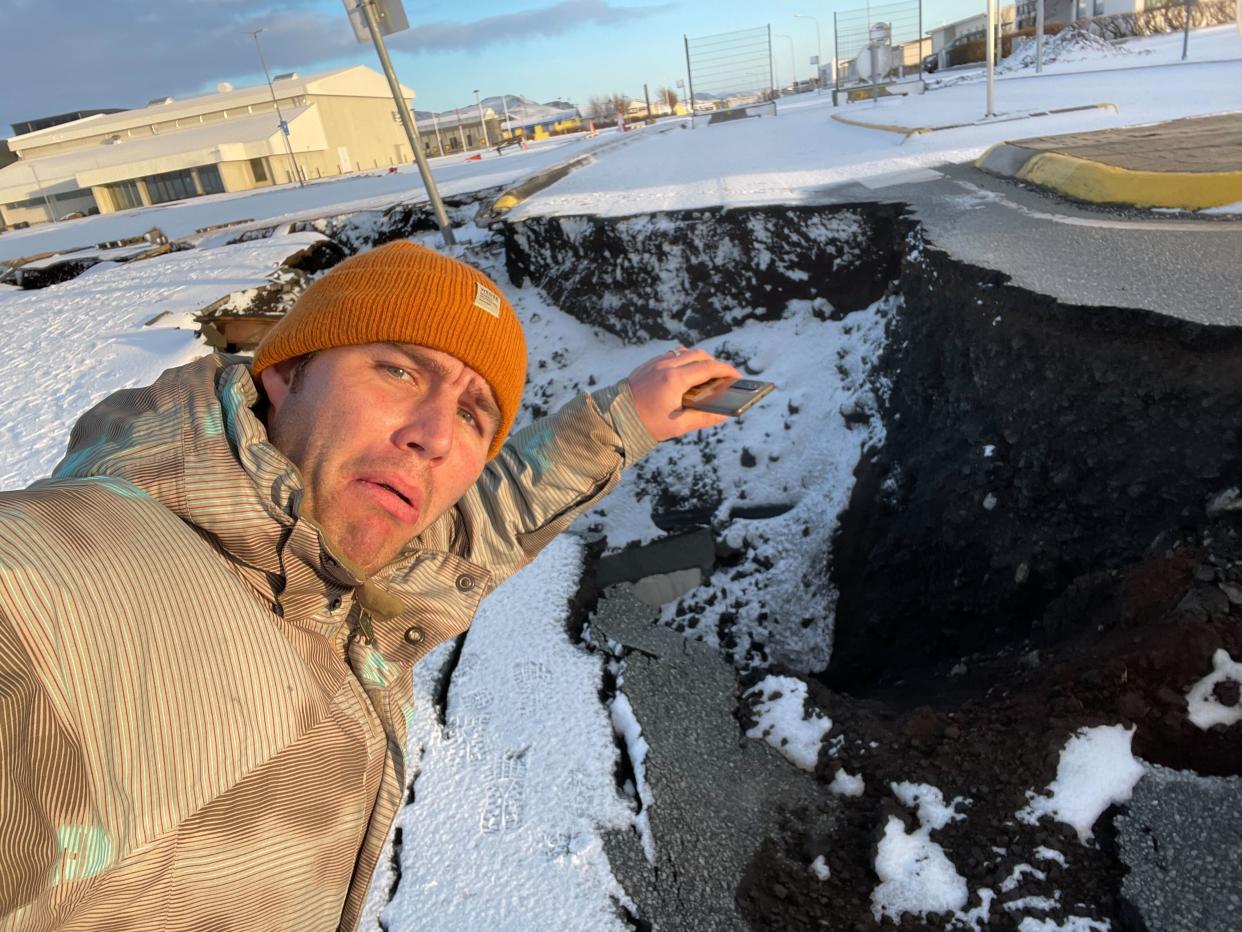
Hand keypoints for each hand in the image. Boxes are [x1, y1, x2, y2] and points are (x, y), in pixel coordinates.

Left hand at [626, 347, 741, 441]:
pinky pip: (671, 355)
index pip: (708, 368)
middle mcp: (665, 366)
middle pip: (699, 355)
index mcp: (675, 379)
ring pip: (684, 352)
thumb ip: (704, 418)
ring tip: (706, 376)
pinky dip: (683, 361)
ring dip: (698, 360)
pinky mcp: (647, 365)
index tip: (736, 377)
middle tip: (723, 377)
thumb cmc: (646, 424)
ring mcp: (655, 363)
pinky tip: (685, 375)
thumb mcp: (678, 425)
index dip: (726, 370)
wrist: (614, 419)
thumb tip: (724, 415)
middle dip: (714, 363)